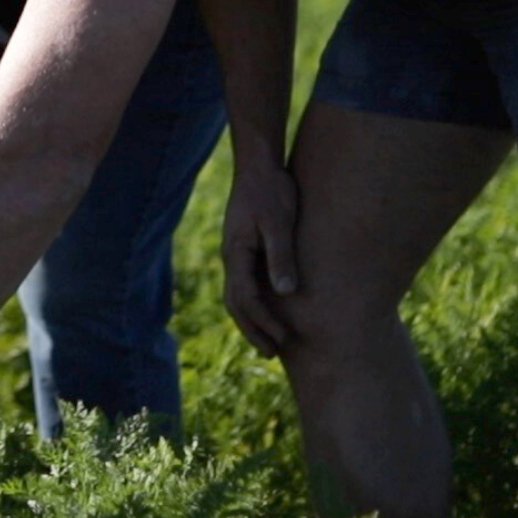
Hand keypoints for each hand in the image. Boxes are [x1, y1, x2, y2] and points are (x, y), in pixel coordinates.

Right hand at [221, 160, 298, 356]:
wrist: (259, 164)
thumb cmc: (271, 190)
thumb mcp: (278, 222)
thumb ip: (281, 256)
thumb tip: (286, 293)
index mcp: (236, 253)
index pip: (245, 298)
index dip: (264, 321)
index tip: (284, 338)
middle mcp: (232, 256)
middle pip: (236, 303)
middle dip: (253, 330)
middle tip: (273, 353)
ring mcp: (237, 252)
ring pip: (238, 295)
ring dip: (253, 320)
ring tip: (272, 340)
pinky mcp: (246, 247)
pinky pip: (246, 282)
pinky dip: (256, 302)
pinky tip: (273, 308)